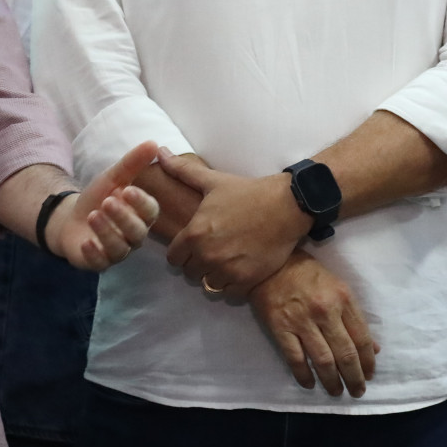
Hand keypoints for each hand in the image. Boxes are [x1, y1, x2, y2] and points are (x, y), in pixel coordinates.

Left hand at [46, 140, 161, 270]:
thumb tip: (154, 142)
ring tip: (93, 215)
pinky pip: (101, 263)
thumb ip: (133, 163)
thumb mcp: (113, 177)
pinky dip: (94, 254)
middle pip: (137, 232)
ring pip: (119, 248)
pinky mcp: (99, 263)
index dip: (141, 203)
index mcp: (141, 215)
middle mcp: (133, 236)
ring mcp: (117, 251)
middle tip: (107, 201)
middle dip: (123, 217)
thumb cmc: (98, 197)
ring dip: (106, 231)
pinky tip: (86, 242)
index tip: (128, 190)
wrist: (71, 218)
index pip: (150, 212)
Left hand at [162, 149, 309, 297]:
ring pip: (209, 285)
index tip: (194, 244)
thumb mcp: (212, 180)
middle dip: (198, 264)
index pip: (173, 258)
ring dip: (214, 275)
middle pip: (190, 273)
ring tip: (226, 260)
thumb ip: (182, 171)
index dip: (182, 251)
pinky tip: (240, 269)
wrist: (286, 206)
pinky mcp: (247, 280)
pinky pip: (230, 293)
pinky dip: (233, 284)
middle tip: (212, 251)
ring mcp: (228, 270)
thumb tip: (160, 153)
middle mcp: (207, 256)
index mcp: (195, 234)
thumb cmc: (247, 192)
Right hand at [248, 251, 377, 397]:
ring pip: (323, 361)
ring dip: (332, 381)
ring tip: (337, 392)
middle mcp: (325, 311)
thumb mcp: (338, 288)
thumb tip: (372, 348)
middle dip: (354, 378)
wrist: (271, 264)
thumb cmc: (308, 274)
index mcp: (343, 299)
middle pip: (345, 354)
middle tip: (357, 392)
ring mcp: (302, 321)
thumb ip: (354, 318)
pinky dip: (304, 375)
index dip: (367, 361)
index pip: (361, 338)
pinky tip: (310, 384)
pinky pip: (295, 359)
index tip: (369, 375)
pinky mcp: (280, 328)